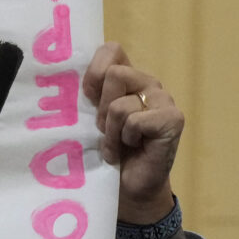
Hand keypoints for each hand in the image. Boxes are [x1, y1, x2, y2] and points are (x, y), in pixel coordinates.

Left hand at [82, 42, 187, 232]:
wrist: (129, 188)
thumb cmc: (110, 152)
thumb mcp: (91, 119)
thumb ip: (89, 95)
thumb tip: (65, 76)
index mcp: (128, 78)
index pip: (111, 50)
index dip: (94, 73)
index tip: (89, 98)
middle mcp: (147, 83)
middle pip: (113, 74)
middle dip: (101, 109)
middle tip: (106, 130)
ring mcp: (163, 100)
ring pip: (120, 104)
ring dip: (112, 132)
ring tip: (119, 145)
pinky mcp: (172, 118)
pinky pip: (135, 121)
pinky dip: (126, 140)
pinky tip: (134, 149)